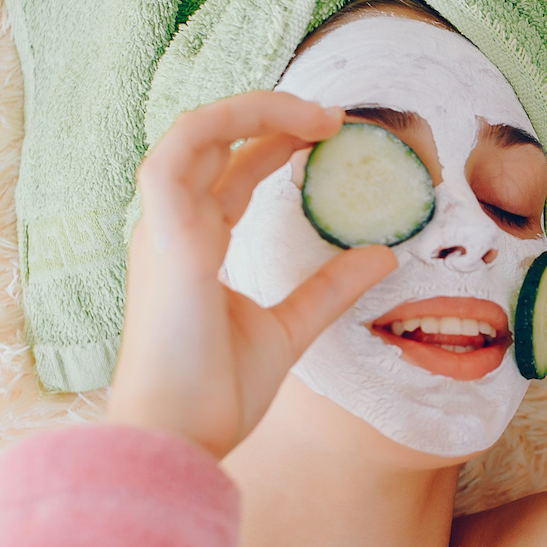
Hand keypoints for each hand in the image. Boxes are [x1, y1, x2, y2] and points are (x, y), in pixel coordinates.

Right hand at [108, 91, 396, 457]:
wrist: (179, 438)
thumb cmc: (215, 394)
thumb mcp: (289, 330)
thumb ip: (329, 289)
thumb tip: (383, 256)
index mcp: (192, 247)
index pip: (229, 172)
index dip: (274, 142)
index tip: (331, 134)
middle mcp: (172, 229)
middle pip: (213, 144)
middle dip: (271, 115)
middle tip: (337, 116)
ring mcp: (163, 229)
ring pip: (194, 133)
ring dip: (254, 109)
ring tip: (321, 115)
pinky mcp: (166, 238)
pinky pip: (178, 154)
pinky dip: (225, 125)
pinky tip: (287, 126)